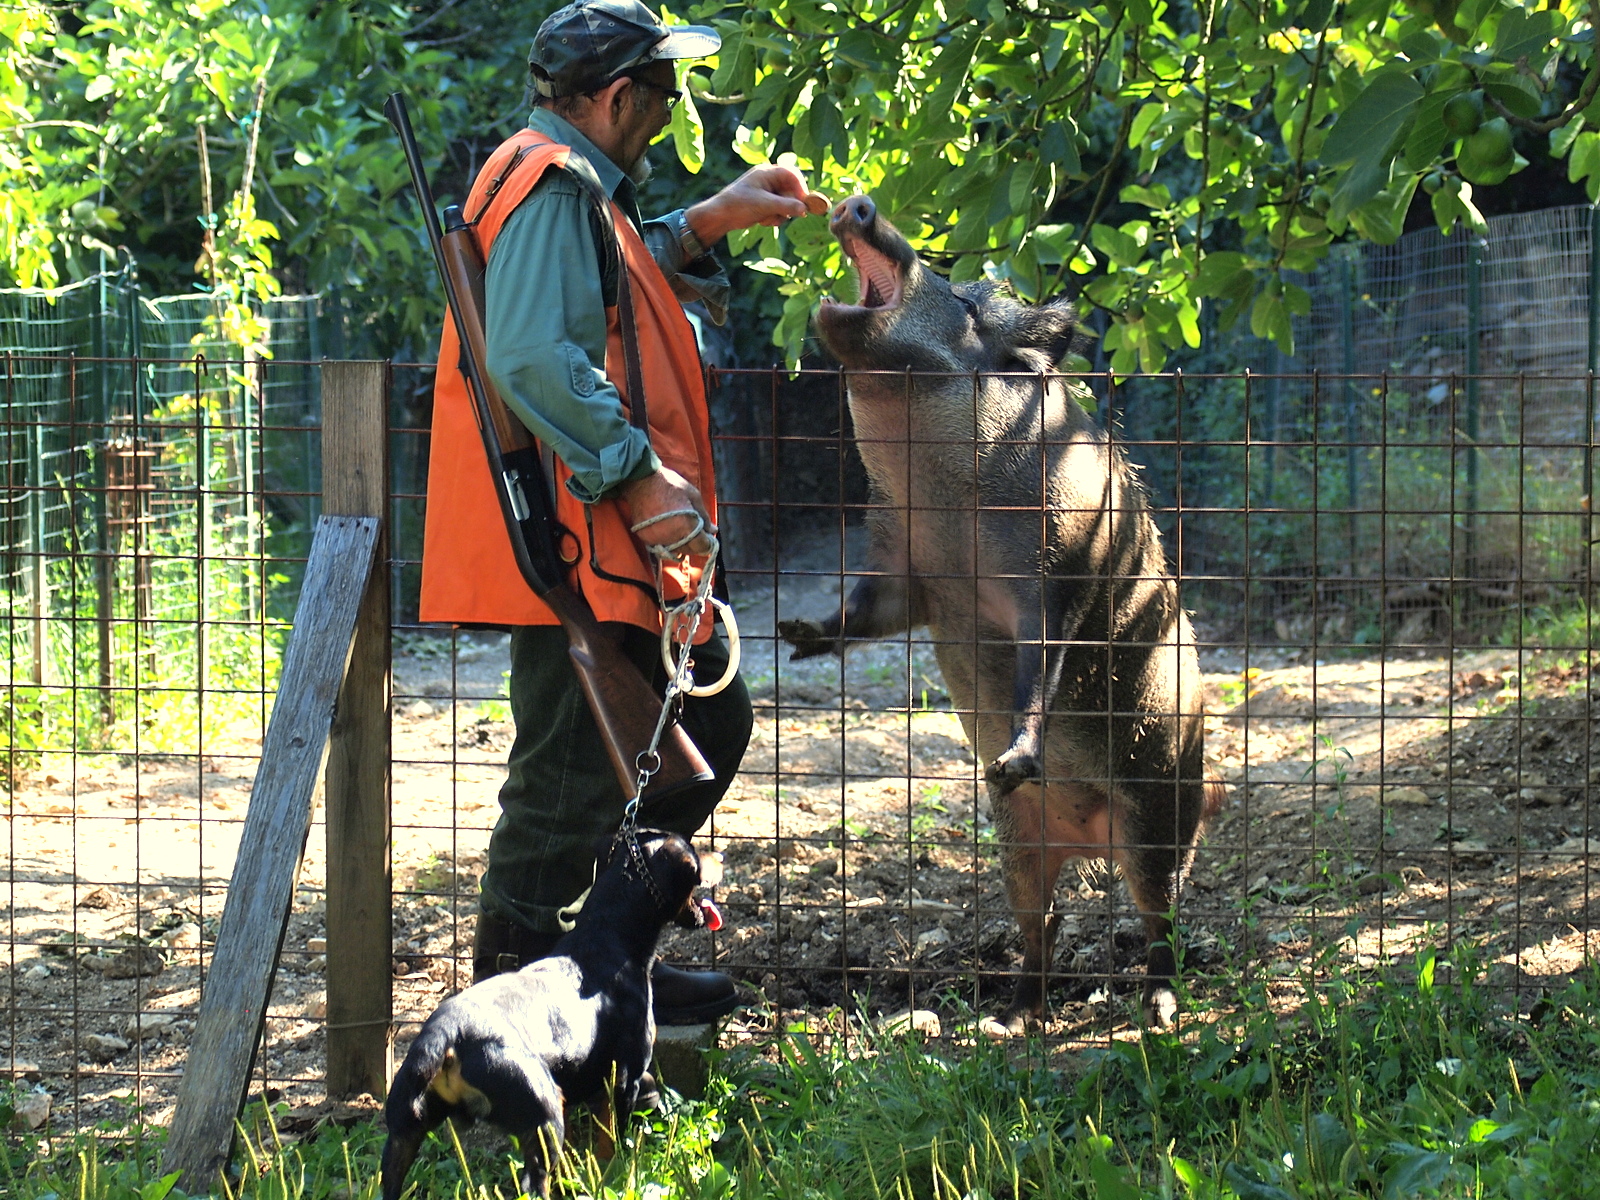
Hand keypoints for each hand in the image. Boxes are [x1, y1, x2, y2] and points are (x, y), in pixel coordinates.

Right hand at [616, 466, 715, 556]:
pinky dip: (668, 541)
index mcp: (686, 526)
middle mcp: (671, 537)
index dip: (708, 544)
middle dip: (696, 544)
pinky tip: (668, 529)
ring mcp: (657, 539)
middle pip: (689, 551)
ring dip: (682, 544)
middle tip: (697, 531)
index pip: (702, 547)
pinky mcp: (645, 538)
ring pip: (675, 550)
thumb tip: (713, 530)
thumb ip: (704, 516)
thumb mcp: (693, 496)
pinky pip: (661, 546)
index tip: (709, 537)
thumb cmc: (670, 485)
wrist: (640, 480)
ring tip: (681, 528)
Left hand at [686, 166, 829, 245]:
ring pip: (786, 202)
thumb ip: (786, 206)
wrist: (720, 217)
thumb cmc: (739, 205)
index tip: (804, 202)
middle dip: (789, 204)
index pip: (792, 174)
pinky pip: (779, 210)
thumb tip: (805, 209)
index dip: (800, 187)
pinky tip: (762, 221)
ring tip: (766, 218)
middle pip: (791, 190)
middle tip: (785, 214)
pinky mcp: (765, 204)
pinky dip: (774, 218)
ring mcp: (767, 192)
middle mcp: (769, 180)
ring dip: (780, 213)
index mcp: (767, 173)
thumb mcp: (764, 205)